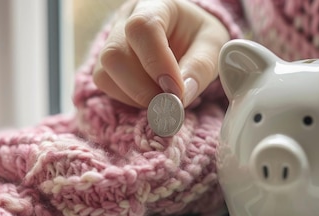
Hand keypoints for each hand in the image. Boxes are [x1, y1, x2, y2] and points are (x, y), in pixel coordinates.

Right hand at [93, 0, 229, 107]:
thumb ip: (200, 68)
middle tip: (170, 103)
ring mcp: (111, 41)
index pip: (142, 28)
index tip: (175, 90)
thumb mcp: (212, 46)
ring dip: (135, 96)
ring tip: (163, 100)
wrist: (186, 34)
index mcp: (156, 5)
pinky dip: (129, 98)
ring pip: (105, 73)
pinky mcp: (105, 63)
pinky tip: (149, 95)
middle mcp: (126, 19)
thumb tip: (181, 96)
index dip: (156, 63)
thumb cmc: (198, 36)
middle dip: (142, 88)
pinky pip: (106, 84)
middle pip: (115, 54)